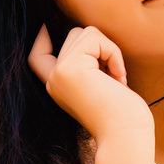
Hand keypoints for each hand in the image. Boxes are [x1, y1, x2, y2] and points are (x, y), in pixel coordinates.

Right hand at [28, 23, 152, 143]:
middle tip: (114, 76)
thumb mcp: (98, 86)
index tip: (45, 28)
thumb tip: (87, 37)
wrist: (125, 136)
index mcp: (58, 87)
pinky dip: (113, 52)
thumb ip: (87, 66)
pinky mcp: (69, 67)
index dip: (41, 40)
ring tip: (115, 78)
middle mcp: (53, 80)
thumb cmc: (122, 115)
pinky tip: (118, 78)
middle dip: (101, 47)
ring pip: (85, 33)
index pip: (38, 57)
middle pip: (74, 37)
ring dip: (109, 50)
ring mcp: (58, 73)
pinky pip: (95, 37)